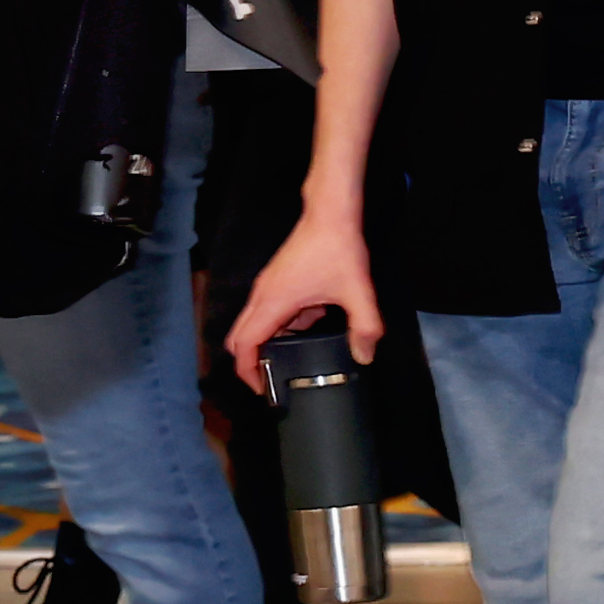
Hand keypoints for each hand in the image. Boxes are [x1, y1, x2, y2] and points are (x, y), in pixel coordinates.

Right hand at [224, 202, 385, 382]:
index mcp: (273, 302)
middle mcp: (262, 296)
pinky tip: (307, 329)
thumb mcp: (357, 291)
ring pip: (253, 325)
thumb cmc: (338, 249)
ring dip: (267, 345)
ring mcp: (266, 287)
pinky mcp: (276, 282)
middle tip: (272, 384)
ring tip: (291, 362)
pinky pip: (268, 313)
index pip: (244, 344)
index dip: (247, 372)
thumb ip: (365, 326)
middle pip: (239, 337)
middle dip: (250, 364)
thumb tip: (364, 357)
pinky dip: (279, 328)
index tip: (262, 390)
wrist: (330, 213)